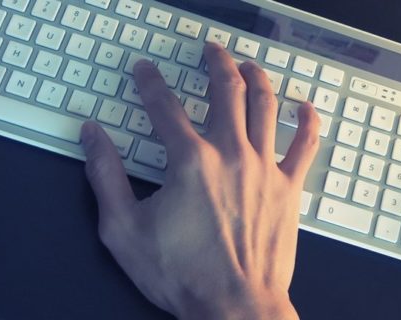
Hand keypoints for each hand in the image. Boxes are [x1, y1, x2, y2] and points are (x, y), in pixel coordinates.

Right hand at [81, 43, 319, 318]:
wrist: (234, 307)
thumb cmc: (184, 274)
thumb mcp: (124, 229)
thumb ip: (106, 176)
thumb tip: (93, 138)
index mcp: (190, 162)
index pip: (164, 106)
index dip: (150, 82)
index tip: (145, 71)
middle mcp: (231, 155)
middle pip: (225, 91)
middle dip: (215, 63)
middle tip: (210, 51)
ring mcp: (264, 169)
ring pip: (265, 106)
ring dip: (256, 78)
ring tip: (249, 65)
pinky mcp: (288, 189)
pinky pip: (305, 145)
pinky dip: (307, 122)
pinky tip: (305, 107)